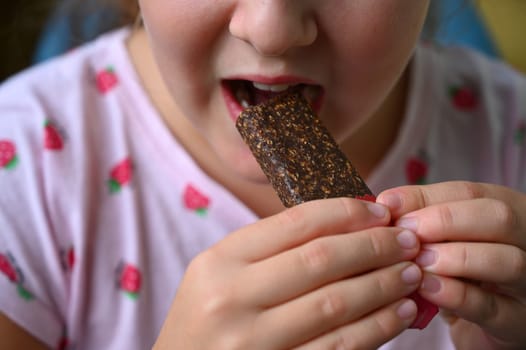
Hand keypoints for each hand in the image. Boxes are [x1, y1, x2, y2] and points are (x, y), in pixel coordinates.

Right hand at [154, 198, 421, 349]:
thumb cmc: (208, 318)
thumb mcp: (221, 273)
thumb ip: (272, 249)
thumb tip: (347, 224)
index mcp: (219, 261)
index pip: (295, 222)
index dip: (346, 212)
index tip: (380, 211)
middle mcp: (231, 298)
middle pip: (321, 259)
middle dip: (374, 245)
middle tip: (408, 239)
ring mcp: (253, 342)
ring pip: (336, 303)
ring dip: (384, 284)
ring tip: (412, 272)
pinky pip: (339, 348)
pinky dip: (376, 327)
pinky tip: (398, 312)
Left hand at [377, 181, 525, 349]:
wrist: (477, 324)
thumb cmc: (456, 271)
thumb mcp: (440, 239)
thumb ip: (418, 218)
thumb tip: (386, 203)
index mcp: (507, 210)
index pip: (471, 193)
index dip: (426, 197)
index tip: (388, 205)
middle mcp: (525, 241)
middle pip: (498, 217)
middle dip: (445, 220)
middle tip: (406, 233)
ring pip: (506, 260)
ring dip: (454, 257)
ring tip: (417, 261)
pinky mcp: (516, 322)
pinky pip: (491, 307)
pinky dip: (455, 295)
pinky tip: (425, 288)